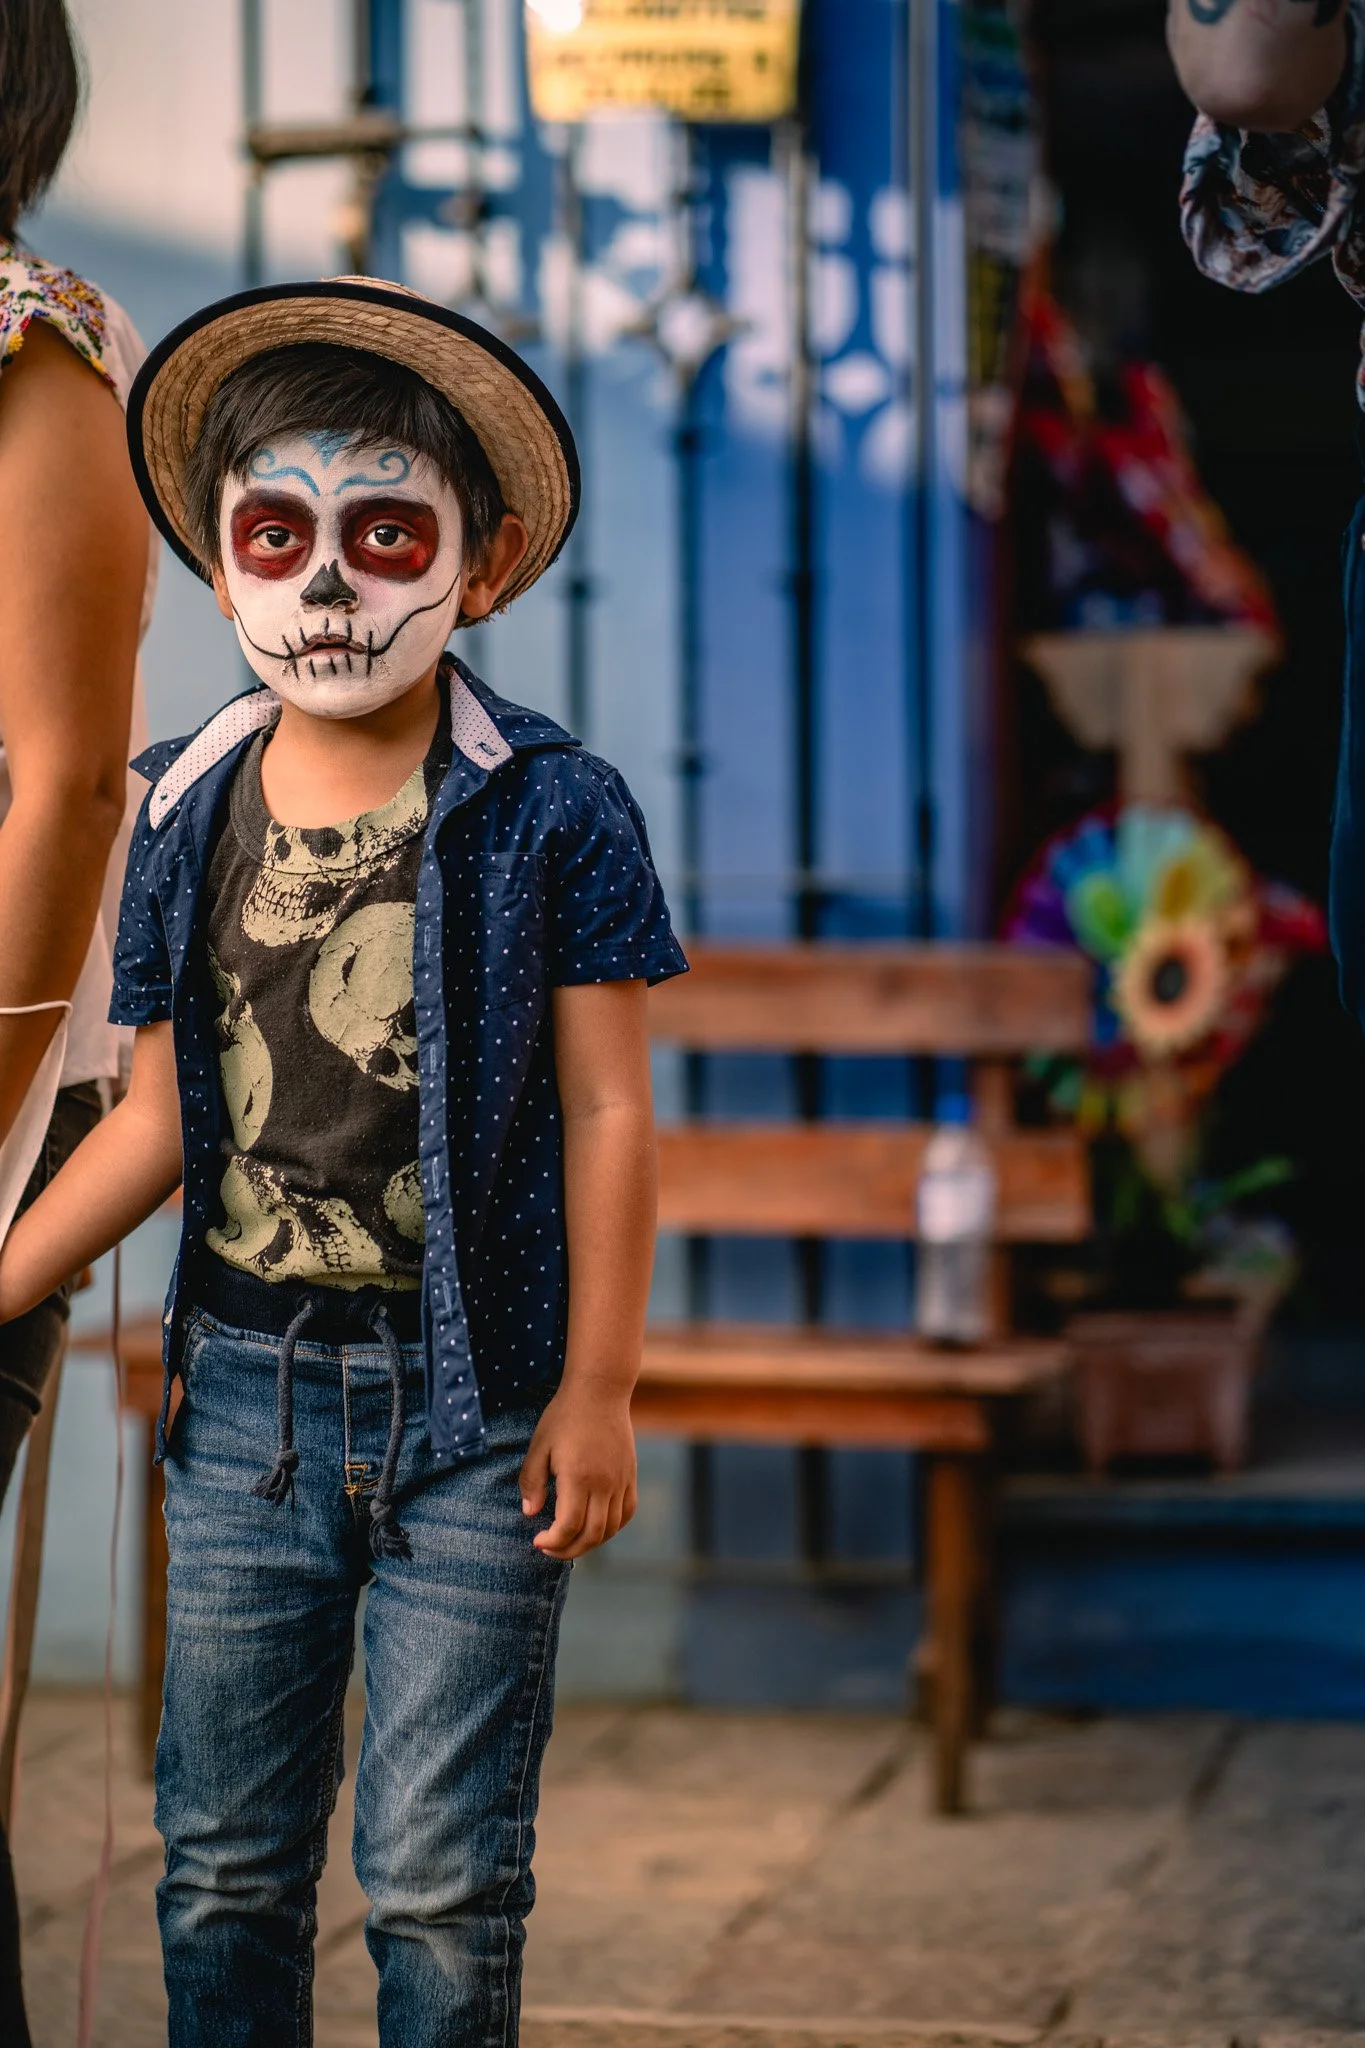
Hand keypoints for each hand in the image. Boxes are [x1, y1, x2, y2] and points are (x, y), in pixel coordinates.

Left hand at [518, 1380, 637, 1559]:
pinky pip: (627, 1512)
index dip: (553, 1542)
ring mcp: (621, 1480)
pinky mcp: (630, 1475)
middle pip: (592, 1535)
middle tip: (550, 1548)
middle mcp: (604, 1483)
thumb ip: (532, 1481)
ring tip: (571, 1540)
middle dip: (569, 1550)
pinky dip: (613, 1526)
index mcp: (578, 1477)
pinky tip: (596, 1525)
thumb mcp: (539, 1445)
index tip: (537, 1540)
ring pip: (612, 1528)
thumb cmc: (564, 1416)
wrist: (600, 1390)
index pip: (569, 1526)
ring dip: (591, 1542)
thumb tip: (530, 1513)